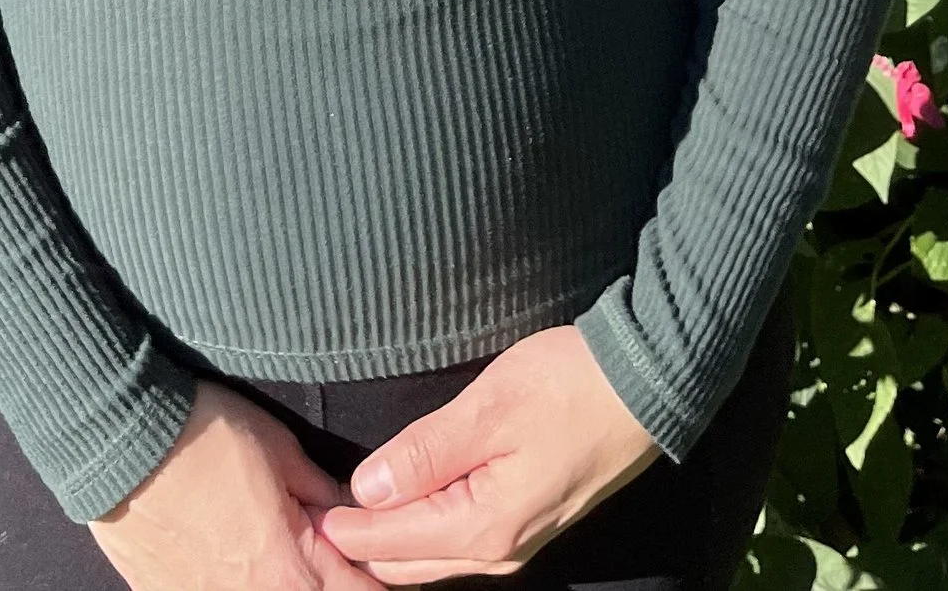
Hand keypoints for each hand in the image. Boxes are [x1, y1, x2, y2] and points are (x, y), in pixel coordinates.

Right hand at [89, 375, 386, 589]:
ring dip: (280, 581)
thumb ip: (320, 491)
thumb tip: (344, 511)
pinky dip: (230, 580)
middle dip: (327, 581)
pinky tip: (223, 550)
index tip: (371, 554)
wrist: (120, 438)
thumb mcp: (281, 449)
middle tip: (317, 546)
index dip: (371, 574)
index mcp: (290, 572)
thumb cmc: (204, 435)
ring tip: (268, 545)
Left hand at [309, 325, 660, 581]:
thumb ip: (424, 453)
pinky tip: (403, 508)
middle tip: (312, 514)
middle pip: (408, 564)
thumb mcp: (488, 409)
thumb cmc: (566, 386)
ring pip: (434, 557)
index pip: (390, 540)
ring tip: (345, 514)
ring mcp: (517, 537)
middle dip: (360, 546)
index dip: (343, 527)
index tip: (301, 511)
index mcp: (484, 526)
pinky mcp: (528, 516)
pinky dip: (421, 532)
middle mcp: (499, 549)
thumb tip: (368, 490)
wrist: (646, 383)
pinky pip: (458, 542)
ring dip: (389, 541)